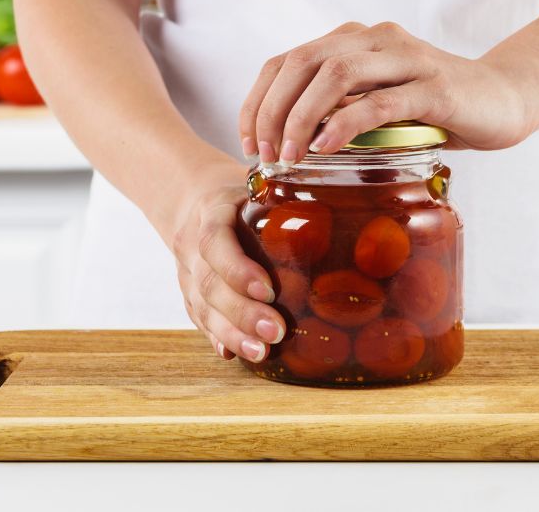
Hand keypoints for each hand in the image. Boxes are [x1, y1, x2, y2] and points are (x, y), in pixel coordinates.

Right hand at [170, 162, 286, 361]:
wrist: (191, 197)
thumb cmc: (239, 192)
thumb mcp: (256, 183)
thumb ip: (288, 197)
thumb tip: (351, 206)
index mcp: (211, 210)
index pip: (216, 241)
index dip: (238, 269)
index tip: (268, 290)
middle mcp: (192, 243)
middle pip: (209, 282)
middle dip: (242, 312)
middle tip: (276, 331)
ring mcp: (187, 270)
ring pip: (202, 306)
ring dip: (231, 332)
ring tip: (261, 351)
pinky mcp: (189, 291)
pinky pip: (199, 317)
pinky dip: (218, 337)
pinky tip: (237, 354)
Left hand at [238, 21, 532, 163]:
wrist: (507, 97)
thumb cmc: (438, 106)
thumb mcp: (381, 101)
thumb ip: (343, 107)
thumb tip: (291, 142)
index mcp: (358, 39)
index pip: (290, 59)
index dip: (259, 98)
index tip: (248, 139)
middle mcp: (378, 39)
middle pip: (303, 61)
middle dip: (272, 108)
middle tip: (263, 152)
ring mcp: (407, 59)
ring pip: (336, 73)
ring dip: (301, 115)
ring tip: (289, 153)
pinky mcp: (434, 87)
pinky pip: (379, 101)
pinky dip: (345, 123)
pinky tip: (325, 147)